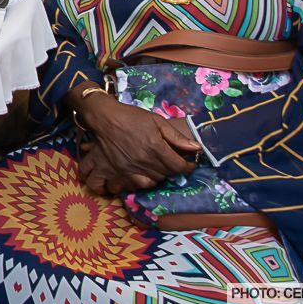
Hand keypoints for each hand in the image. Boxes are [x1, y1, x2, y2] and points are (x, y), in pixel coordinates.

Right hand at [74, 97, 198, 192]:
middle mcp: (143, 162)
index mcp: (156, 148)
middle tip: (169, 163)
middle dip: (171, 170)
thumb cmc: (132, 117)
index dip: (188, 166)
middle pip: (165, 175)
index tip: (189, 164)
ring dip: (154, 179)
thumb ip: (177, 137)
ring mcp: (128, 169)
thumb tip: (197, 148)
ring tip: (154, 171)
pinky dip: (132, 186)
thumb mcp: (157, 121)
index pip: (179, 167)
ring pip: (149, 183)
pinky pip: (126, 186)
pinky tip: (133, 180)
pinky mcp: (115, 171)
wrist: (105, 117)